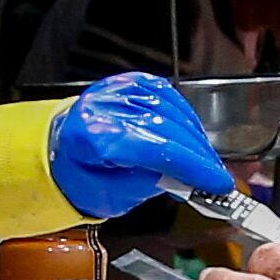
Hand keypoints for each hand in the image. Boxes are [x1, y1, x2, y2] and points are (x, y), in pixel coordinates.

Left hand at [44, 73, 236, 217]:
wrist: (60, 151)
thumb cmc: (81, 176)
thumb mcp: (111, 197)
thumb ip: (149, 185)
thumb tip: (185, 176)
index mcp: (95, 137)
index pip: (158, 149)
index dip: (194, 166)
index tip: (218, 182)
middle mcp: (106, 106)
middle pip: (169, 128)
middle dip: (199, 156)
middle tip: (215, 177)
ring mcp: (118, 89)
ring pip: (173, 111)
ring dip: (196, 138)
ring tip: (204, 162)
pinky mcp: (128, 83)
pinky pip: (169, 97)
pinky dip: (186, 119)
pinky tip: (192, 137)